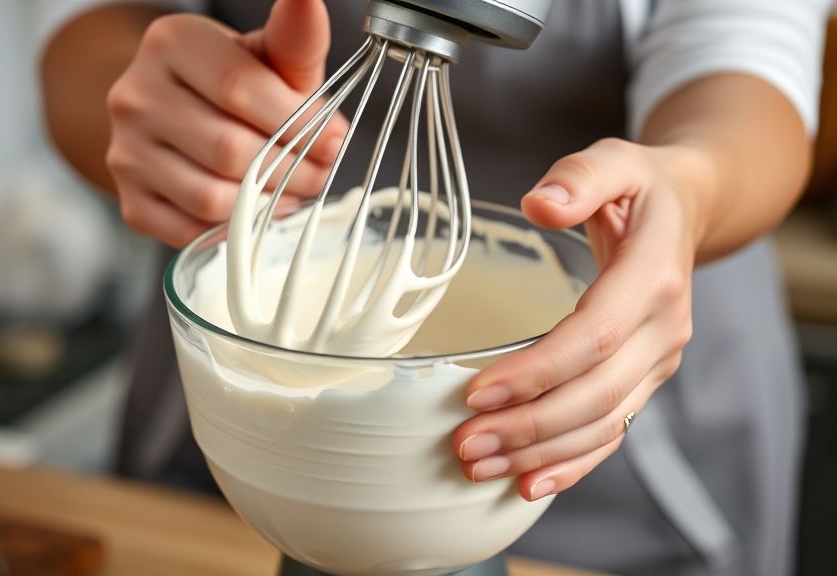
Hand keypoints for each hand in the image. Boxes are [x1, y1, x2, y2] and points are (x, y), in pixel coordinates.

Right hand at [106, 0, 345, 246]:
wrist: (175, 112)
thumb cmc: (234, 83)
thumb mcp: (268, 56)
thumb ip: (295, 38)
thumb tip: (311, 0)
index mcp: (170, 42)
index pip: (240, 89)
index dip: (298, 121)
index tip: (334, 138)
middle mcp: (135, 95)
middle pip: (228, 149)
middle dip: (290, 168)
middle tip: (320, 171)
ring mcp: (125, 152)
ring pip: (210, 197)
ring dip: (266, 203)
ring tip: (293, 189)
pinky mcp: (131, 201)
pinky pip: (191, 231)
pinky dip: (234, 228)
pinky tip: (256, 208)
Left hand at [452, 138, 704, 500]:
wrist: (687, 211)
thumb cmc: (640, 187)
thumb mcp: (615, 160)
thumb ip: (579, 178)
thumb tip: (539, 204)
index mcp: (653, 277)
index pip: (593, 338)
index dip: (536, 371)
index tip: (476, 393)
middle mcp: (663, 328)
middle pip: (594, 395)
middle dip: (527, 426)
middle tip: (463, 443)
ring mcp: (657, 361)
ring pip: (602, 425)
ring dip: (539, 453)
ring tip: (477, 465)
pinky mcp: (644, 380)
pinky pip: (612, 433)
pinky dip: (572, 464)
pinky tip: (528, 483)